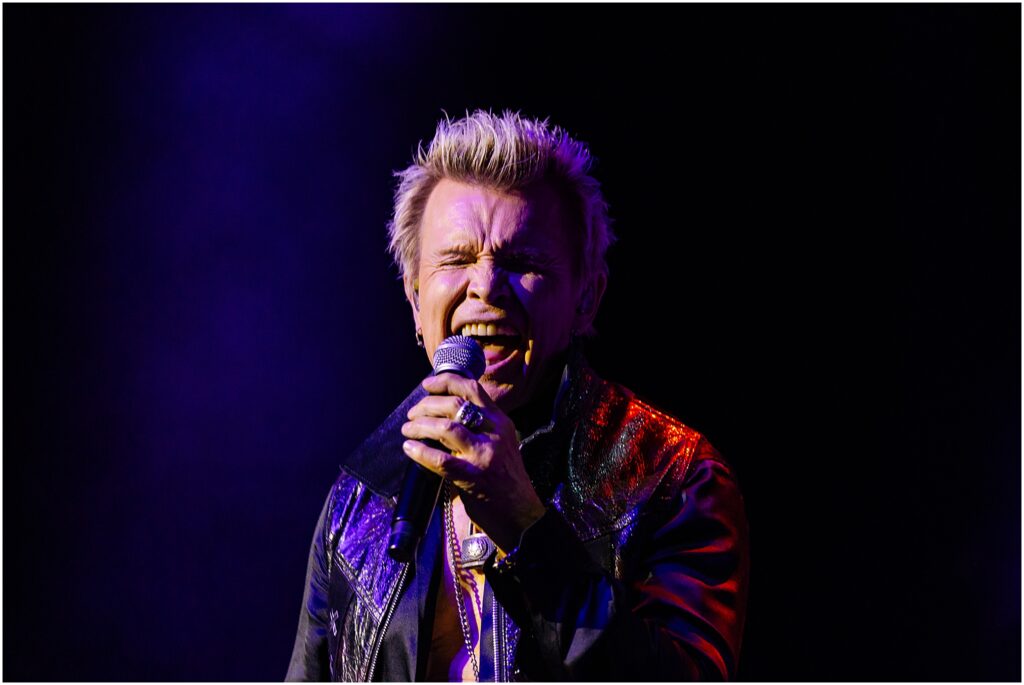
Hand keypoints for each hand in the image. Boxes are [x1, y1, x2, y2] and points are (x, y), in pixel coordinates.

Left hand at [401, 373, 545, 551]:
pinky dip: (420, 452)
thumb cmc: (507, 479)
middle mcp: (494, 433)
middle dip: (426, 406)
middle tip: (412, 414)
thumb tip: (444, 414)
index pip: (472, 389)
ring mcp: (484, 455)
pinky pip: (440, 460)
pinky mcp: (474, 477)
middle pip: (454, 405)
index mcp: (501, 421)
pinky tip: (409, 448)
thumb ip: (481, 427)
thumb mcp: (502, 443)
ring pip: (445, 428)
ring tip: (407, 429)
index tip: (427, 385)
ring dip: (420, 426)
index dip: (446, 382)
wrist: (522, 514)